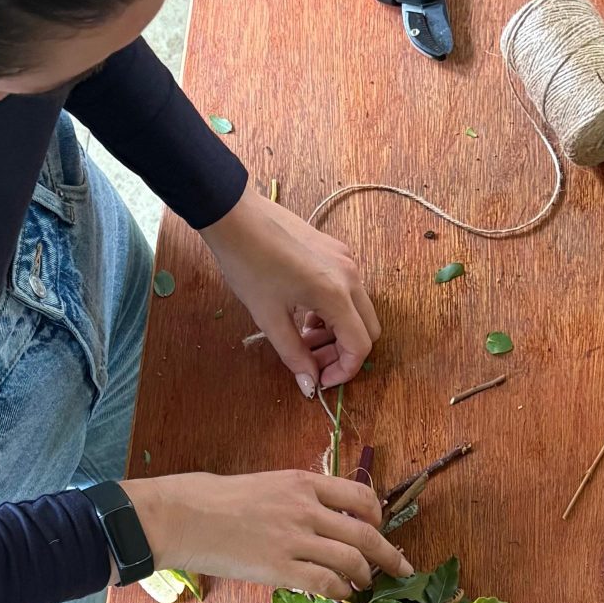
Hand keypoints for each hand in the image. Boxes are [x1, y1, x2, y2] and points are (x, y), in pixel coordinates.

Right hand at [124, 471, 410, 598]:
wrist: (180, 516)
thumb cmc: (211, 498)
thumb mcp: (263, 483)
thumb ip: (295, 498)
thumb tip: (318, 519)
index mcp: (302, 481)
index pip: (360, 494)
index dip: (377, 515)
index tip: (380, 527)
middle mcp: (306, 508)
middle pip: (367, 531)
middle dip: (390, 554)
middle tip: (403, 568)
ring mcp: (295, 539)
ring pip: (353, 559)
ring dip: (366, 576)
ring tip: (367, 585)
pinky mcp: (281, 568)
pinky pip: (327, 582)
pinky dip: (342, 591)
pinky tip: (343, 595)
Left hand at [202, 188, 377, 396]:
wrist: (236, 217)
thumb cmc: (248, 264)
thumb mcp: (269, 317)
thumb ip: (294, 355)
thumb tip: (309, 385)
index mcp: (336, 294)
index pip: (360, 346)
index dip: (344, 371)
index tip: (320, 380)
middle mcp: (350, 276)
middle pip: (368, 329)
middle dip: (343, 352)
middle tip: (312, 361)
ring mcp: (346, 260)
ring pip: (359, 310)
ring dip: (338, 331)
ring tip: (303, 336)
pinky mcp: (337, 250)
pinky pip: (349, 290)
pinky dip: (335, 310)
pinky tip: (305, 311)